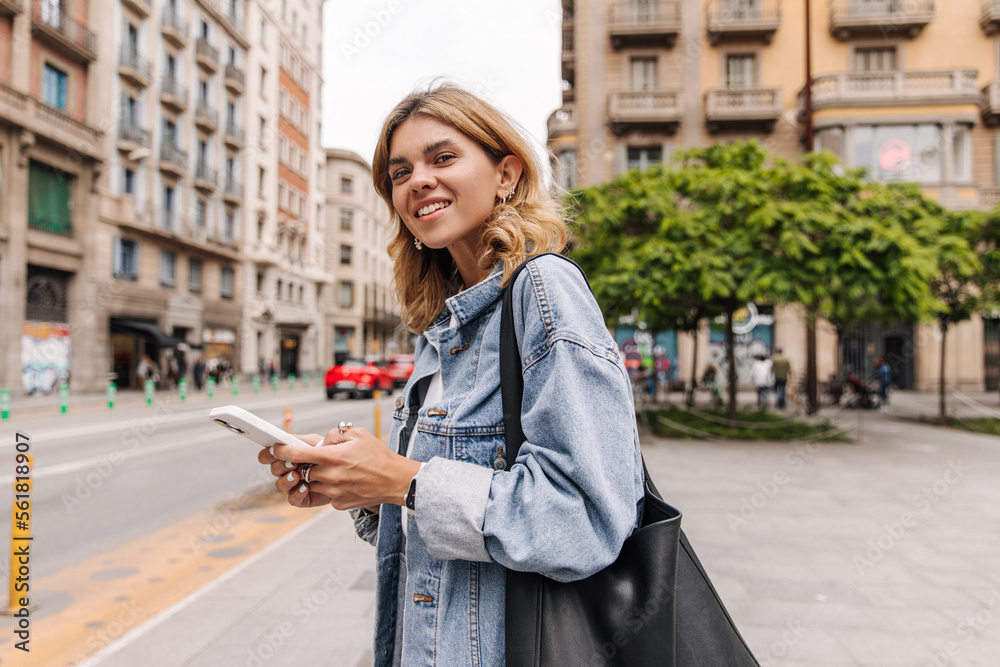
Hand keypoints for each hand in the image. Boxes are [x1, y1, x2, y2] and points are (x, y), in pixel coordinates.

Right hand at [257, 433, 331, 507]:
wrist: (345, 472)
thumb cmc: (330, 455)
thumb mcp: (319, 443)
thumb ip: (305, 441)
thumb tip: (291, 439)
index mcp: (286, 455)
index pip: (267, 455)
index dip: (267, 454)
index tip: (274, 451)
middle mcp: (286, 471)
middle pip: (273, 470)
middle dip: (280, 466)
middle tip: (292, 463)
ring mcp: (292, 485)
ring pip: (280, 486)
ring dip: (286, 480)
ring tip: (296, 476)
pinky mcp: (302, 498)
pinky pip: (293, 499)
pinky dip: (297, 494)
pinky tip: (305, 488)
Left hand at [261, 427, 420, 510]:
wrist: (395, 481)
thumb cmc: (378, 456)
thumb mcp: (358, 434)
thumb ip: (334, 434)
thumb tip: (319, 441)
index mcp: (333, 456)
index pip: (296, 453)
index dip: (280, 450)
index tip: (273, 448)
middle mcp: (330, 476)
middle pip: (301, 470)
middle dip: (303, 464)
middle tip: (312, 458)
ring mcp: (333, 492)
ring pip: (311, 483)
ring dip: (316, 476)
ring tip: (333, 469)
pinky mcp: (337, 504)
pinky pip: (324, 494)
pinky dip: (328, 487)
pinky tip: (344, 481)